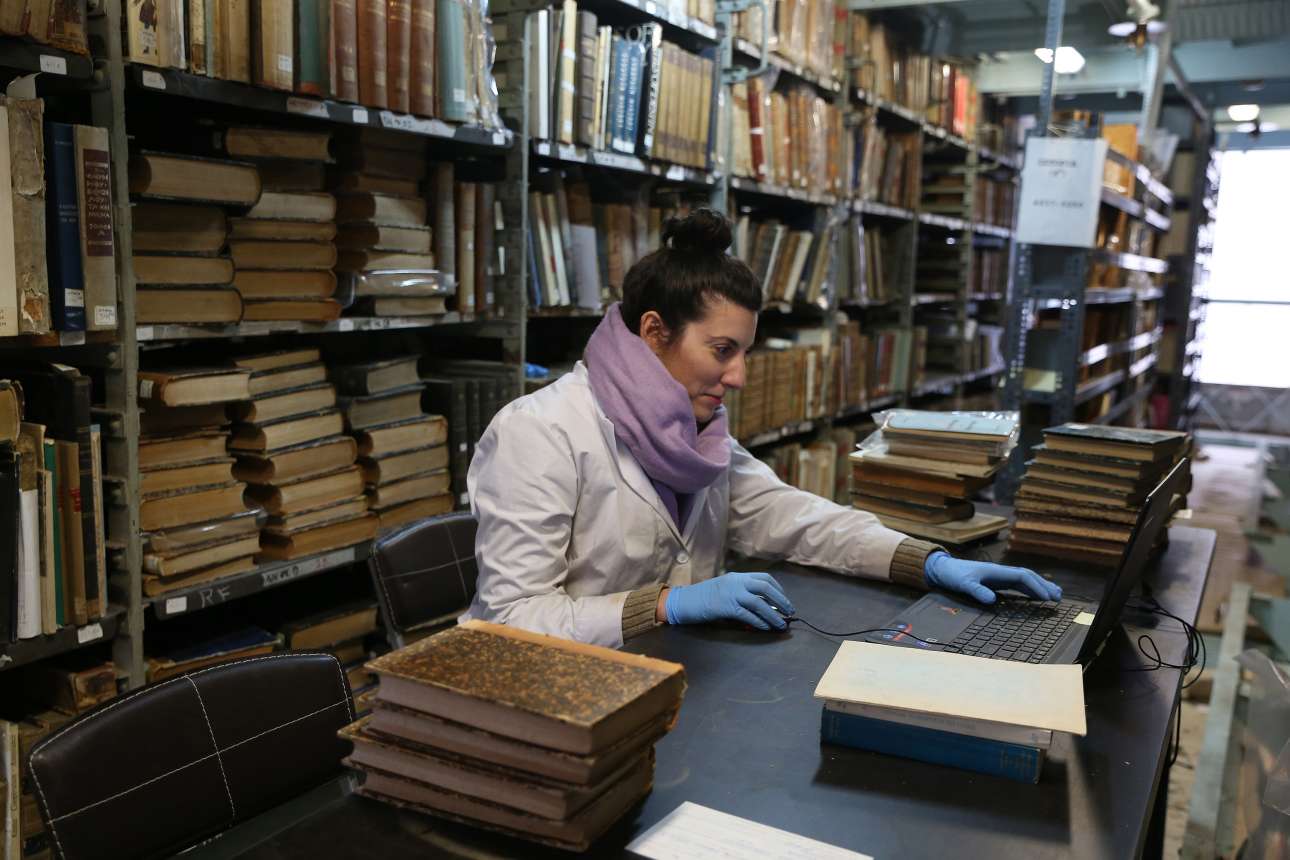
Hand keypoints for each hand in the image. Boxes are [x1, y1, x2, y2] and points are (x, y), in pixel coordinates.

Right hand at [664, 572, 794, 630]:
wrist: (683, 601)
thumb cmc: (703, 597)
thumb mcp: (724, 589)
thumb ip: (742, 595)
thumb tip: (763, 608)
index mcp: (737, 577)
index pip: (764, 578)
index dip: (778, 590)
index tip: (784, 600)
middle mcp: (736, 582)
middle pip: (765, 588)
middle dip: (781, 601)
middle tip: (789, 612)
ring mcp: (731, 594)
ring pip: (759, 603)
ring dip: (773, 615)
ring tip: (781, 625)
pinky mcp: (726, 607)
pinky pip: (747, 615)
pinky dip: (759, 622)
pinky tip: (765, 628)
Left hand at [925, 552, 1060, 604]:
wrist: (944, 569)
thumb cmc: (954, 575)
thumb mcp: (963, 584)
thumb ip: (977, 591)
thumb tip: (992, 600)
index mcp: (997, 571)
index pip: (1022, 577)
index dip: (1036, 586)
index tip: (1047, 597)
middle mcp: (1001, 572)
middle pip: (1028, 576)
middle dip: (1044, 586)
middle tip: (1058, 597)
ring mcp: (1000, 576)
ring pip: (1025, 580)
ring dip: (1040, 587)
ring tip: (1055, 595)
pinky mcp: (997, 581)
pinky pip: (1018, 585)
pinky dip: (1030, 590)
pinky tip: (1036, 597)